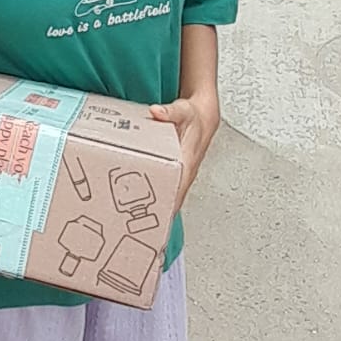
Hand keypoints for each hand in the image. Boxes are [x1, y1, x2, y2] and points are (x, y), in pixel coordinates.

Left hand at [149, 93, 220, 216]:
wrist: (204, 117)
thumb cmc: (195, 118)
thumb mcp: (183, 112)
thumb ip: (169, 112)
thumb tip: (157, 112)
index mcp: (187, 164)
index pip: (177, 192)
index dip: (167, 209)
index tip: (156, 224)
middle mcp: (185, 174)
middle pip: (171, 202)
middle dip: (157, 217)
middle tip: (138, 229)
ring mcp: (180, 176)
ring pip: (169, 199)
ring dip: (157, 211)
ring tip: (137, 225)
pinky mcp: (175, 174)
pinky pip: (166, 190)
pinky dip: (157, 200)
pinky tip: (144, 206)